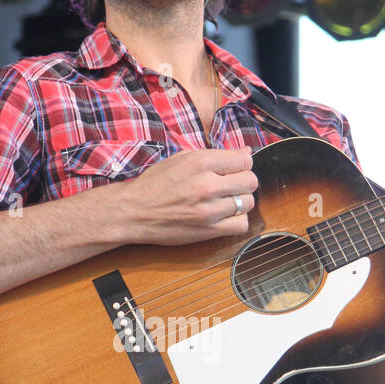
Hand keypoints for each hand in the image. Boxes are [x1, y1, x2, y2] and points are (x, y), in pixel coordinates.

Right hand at [118, 144, 258, 244]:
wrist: (133, 212)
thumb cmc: (155, 184)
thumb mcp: (181, 158)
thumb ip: (215, 155)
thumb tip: (247, 153)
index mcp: (200, 162)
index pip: (244, 160)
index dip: (242, 164)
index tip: (233, 169)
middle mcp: (207, 184)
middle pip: (250, 181)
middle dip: (243, 182)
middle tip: (231, 186)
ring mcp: (209, 210)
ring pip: (248, 203)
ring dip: (240, 202)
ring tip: (225, 202)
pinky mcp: (208, 230)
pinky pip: (241, 225)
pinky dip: (237, 221)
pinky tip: (225, 217)